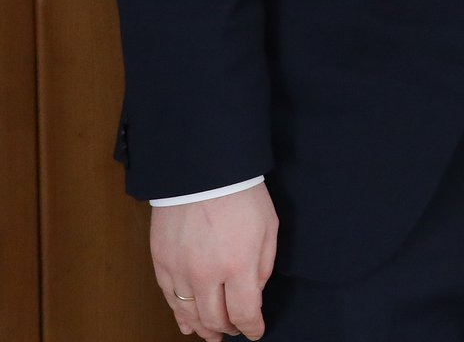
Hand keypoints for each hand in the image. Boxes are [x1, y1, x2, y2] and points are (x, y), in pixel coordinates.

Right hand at [151, 182, 277, 339]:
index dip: (251, 327)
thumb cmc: (241, 194)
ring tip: (212, 335)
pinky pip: (169, 298)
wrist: (202, 171)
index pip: (244, 312)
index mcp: (238, 265)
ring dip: (203, 327)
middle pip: (215, 318)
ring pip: (190, 313)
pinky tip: (187, 322)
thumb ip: (263, 265)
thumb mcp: (268, 227)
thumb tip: (254, 292)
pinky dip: (179, 314)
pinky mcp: (161, 262)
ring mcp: (180, 270)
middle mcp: (206, 274)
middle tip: (235, 332)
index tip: (255, 331)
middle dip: (228, 329)